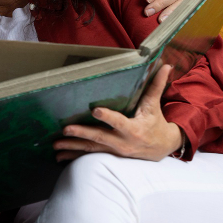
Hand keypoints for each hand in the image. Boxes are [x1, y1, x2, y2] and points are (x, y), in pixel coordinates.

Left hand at [54, 65, 182, 162]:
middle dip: (82, 133)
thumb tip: (167, 65)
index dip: (108, 117)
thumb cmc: (156, 123)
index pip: (119, 122)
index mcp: (134, 129)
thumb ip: (157, 85)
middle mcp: (123, 143)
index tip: (95, 111)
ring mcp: (115, 152)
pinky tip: (59, 157)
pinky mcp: (110, 156)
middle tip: (66, 129)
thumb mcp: (155, 105)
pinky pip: (90, 157)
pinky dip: (74, 157)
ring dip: (72, 148)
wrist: (162, 147)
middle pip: (100, 137)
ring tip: (56, 145)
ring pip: (92, 149)